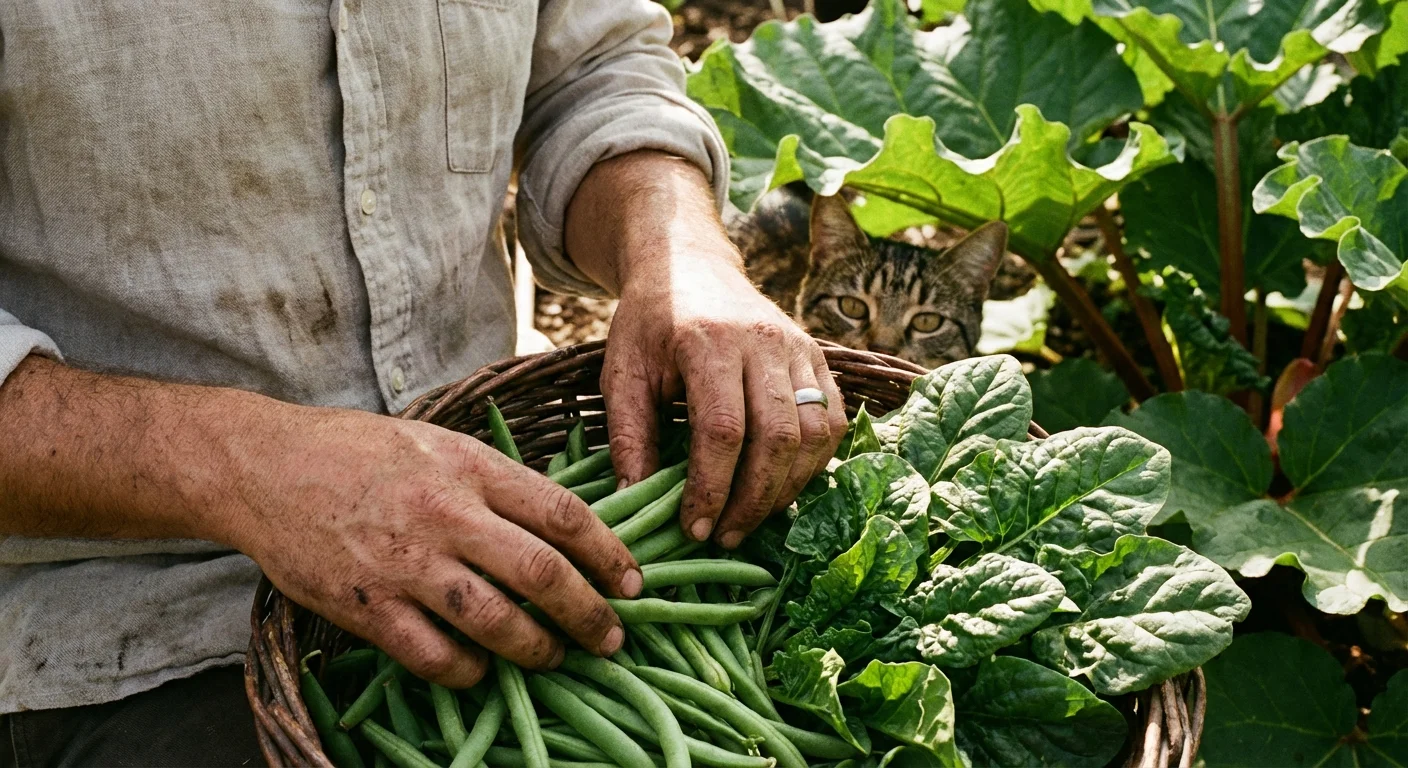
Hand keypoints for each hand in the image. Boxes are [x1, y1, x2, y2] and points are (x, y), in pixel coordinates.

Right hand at [221, 405, 640, 686]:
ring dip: (539, 649)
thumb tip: (561, 523)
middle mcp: (445, 513)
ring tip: (557, 658)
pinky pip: (435, 656)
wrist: (265, 466)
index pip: (562, 513)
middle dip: (590, 613)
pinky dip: (470, 671)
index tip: (633, 582)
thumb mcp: (438, 442)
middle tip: (613, 637)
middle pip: (541, 573)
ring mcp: (406, 563)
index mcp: (470, 467)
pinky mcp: (368, 606)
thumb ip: (495, 480)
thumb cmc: (359, 451)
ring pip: (496, 622)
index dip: (609, 554)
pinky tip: (484, 671)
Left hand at [564, 151, 847, 548]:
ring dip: (787, 487)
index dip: (713, 488)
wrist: (690, 265)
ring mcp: (798, 347)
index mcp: (707, 342)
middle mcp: (762, 341)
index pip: (722, 430)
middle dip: (753, 499)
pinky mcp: (818, 356)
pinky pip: (833, 420)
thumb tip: (634, 498)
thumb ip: (627, 434)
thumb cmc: (649, 324)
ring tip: (752, 518)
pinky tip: (781, 487)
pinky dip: (814, 463)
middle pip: (777, 437)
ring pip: (814, 433)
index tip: (695, 527)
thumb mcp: (621, 372)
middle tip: (726, 536)